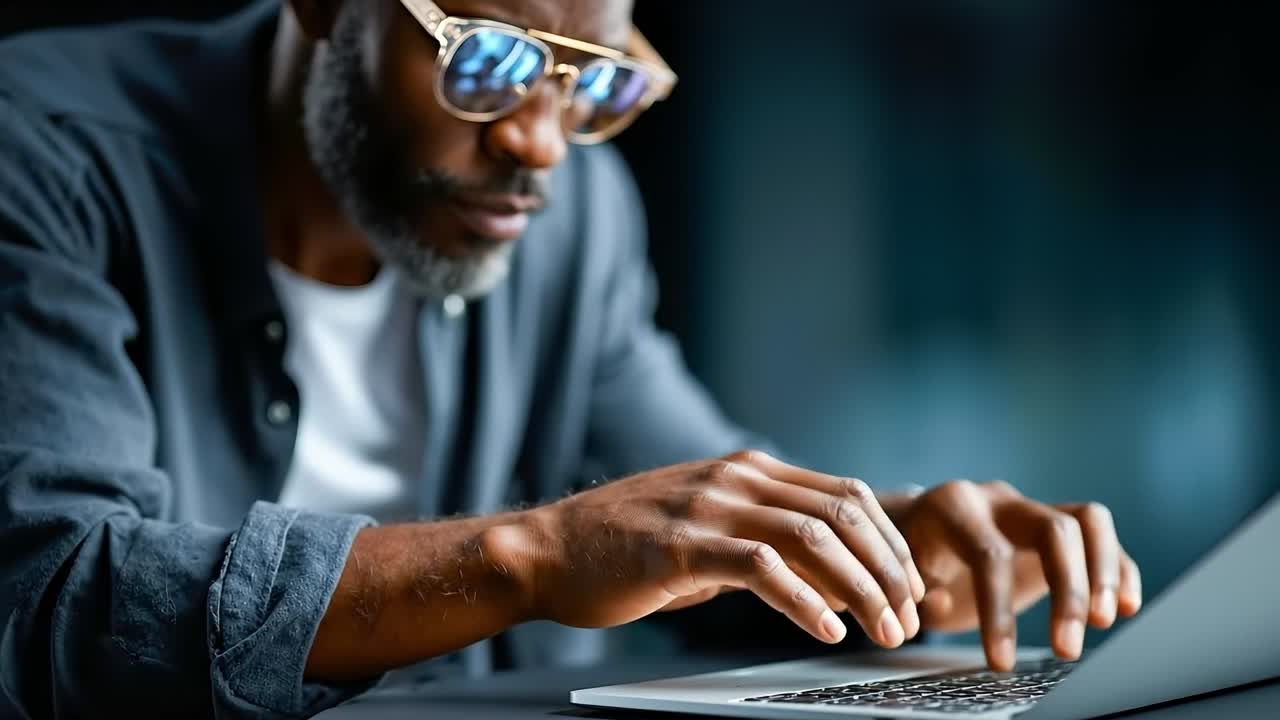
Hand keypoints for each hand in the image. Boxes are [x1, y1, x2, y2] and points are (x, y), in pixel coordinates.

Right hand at [504, 451, 926, 647]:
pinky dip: (805, 602)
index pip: (846, 495)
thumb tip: (825, 574)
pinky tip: (826, 631)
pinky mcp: (682, 546)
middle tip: (910, 618)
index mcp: (748, 470)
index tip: (911, 587)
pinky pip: (762, 569)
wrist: (547, 550)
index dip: (889, 542)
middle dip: (889, 570)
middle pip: (843, 513)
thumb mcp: (705, 528)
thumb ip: (761, 538)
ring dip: (860, 589)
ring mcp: (709, 507)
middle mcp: (736, 478)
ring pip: (813, 538)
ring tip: (881, 631)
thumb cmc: (626, 547)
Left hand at [888, 480, 1142, 669]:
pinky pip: (1101, 536)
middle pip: (1053, 530)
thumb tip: (939, 600)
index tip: (999, 662)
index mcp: (954, 507)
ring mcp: (1033, 507)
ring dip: (1104, 574)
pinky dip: (1119, 569)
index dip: (997, 611)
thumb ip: (914, 586)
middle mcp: (999, 500)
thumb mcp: (898, 572)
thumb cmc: (908, 557)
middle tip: (1066, 649)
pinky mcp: (1059, 525)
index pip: (988, 554)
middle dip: (1067, 591)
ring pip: (1088, 521)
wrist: (917, 527)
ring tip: (1105, 623)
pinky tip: (1126, 608)